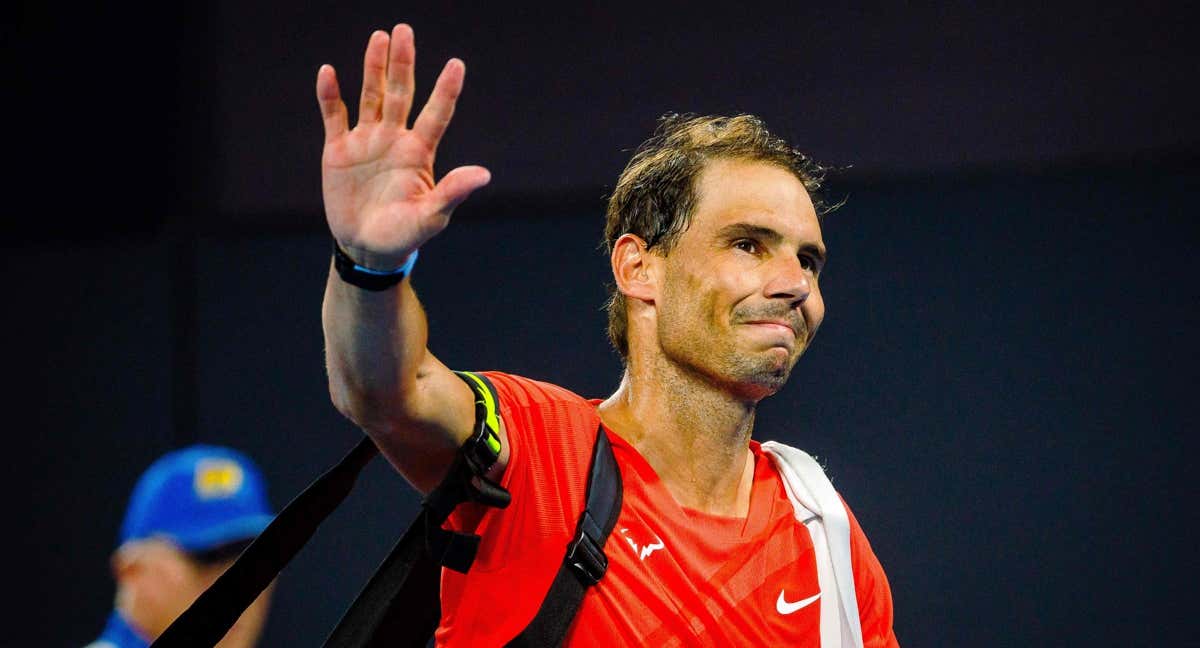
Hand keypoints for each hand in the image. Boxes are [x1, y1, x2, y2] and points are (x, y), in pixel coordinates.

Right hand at [316, 24, 490, 268]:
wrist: (367, 247)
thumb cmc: (405, 234)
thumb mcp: (431, 217)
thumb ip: (452, 193)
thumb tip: (484, 175)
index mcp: (420, 152)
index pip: (437, 114)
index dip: (446, 90)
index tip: (456, 64)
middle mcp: (395, 139)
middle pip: (400, 93)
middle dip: (402, 63)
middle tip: (404, 30)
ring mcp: (367, 141)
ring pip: (370, 96)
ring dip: (372, 68)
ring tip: (379, 38)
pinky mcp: (338, 149)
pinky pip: (334, 116)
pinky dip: (330, 95)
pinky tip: (329, 72)